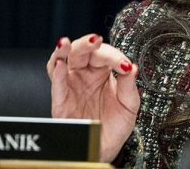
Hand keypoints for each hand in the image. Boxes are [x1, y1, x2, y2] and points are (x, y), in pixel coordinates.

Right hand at [47, 34, 140, 162]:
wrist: (104, 148)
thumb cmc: (115, 124)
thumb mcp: (129, 104)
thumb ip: (129, 85)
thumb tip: (133, 66)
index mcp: (103, 72)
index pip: (105, 54)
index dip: (114, 56)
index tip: (124, 66)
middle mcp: (85, 75)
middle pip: (82, 51)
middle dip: (88, 43)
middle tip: (95, 40)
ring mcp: (71, 86)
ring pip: (63, 61)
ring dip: (64, 51)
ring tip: (66, 43)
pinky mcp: (61, 101)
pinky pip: (57, 84)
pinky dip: (56, 73)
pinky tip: (60, 64)